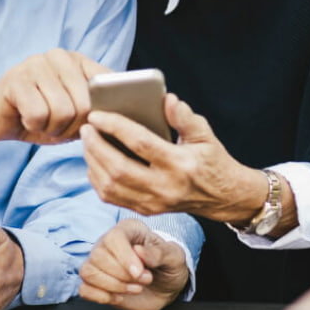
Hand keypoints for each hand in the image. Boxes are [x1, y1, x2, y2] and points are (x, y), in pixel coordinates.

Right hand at [0, 49, 109, 146]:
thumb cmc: (38, 116)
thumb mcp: (73, 113)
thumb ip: (95, 110)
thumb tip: (118, 118)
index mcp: (79, 61)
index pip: (108, 86)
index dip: (101, 114)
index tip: (87, 124)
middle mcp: (60, 56)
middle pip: (85, 105)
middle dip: (72, 128)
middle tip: (57, 127)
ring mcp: (36, 64)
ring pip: (63, 112)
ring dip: (52, 128)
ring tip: (42, 122)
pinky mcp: (16, 79)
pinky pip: (39, 115)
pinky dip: (34, 126)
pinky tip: (26, 117)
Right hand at [78, 219, 188, 309]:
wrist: (166, 286)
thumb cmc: (168, 266)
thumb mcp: (175, 257)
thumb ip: (160, 253)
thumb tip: (140, 252)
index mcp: (128, 230)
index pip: (113, 237)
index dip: (124, 257)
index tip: (139, 273)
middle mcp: (108, 244)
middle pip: (98, 256)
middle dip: (122, 275)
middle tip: (145, 280)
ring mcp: (100, 263)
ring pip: (88, 271)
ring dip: (112, 286)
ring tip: (135, 289)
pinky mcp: (96, 283)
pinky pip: (84, 288)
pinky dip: (100, 296)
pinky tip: (118, 297)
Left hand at [81, 93, 278, 224]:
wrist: (222, 196)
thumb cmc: (212, 161)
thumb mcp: (205, 135)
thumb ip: (185, 117)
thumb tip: (167, 99)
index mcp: (180, 164)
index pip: (140, 144)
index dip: (115, 127)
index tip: (97, 115)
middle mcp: (165, 187)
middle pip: (118, 169)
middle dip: (96, 146)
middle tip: (86, 127)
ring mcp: (154, 202)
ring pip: (111, 186)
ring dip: (93, 163)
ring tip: (88, 142)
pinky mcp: (147, 210)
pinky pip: (112, 197)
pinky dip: (97, 179)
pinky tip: (94, 162)